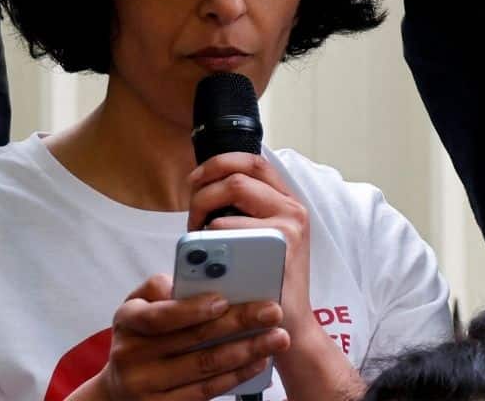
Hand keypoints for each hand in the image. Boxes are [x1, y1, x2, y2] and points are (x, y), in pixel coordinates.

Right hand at [86, 275, 286, 400]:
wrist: (121, 388)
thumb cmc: (143, 334)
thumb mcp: (141, 305)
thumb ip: (164, 289)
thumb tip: (200, 280)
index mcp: (128, 320)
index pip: (160, 315)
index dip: (192, 309)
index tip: (224, 300)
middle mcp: (131, 355)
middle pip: (193, 340)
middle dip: (239, 323)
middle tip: (273, 312)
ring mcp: (145, 386)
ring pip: (205, 366)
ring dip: (247, 351)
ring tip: (276, 337)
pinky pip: (205, 391)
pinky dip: (236, 375)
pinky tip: (258, 361)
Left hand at [187, 152, 327, 363]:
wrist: (289, 322)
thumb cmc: (267, 282)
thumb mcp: (265, 238)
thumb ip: (246, 213)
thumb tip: (204, 191)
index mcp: (288, 200)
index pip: (253, 162)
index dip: (219, 163)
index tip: (195, 179)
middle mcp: (293, 208)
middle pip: (236, 178)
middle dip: (203, 193)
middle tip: (192, 217)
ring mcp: (289, 227)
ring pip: (230, 203)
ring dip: (203, 218)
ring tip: (199, 242)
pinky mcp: (279, 249)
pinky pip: (230, 231)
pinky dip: (211, 240)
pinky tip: (209, 258)